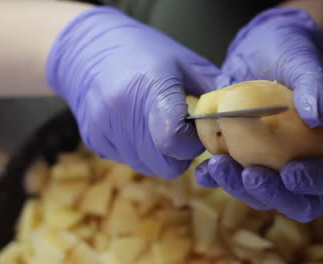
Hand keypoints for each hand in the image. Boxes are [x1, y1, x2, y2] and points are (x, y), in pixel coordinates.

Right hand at [47, 7, 227, 178]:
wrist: (86, 50)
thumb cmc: (141, 50)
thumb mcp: (182, 59)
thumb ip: (212, 87)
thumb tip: (236, 111)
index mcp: (151, 89)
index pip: (175, 141)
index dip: (193, 142)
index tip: (196, 130)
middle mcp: (123, 114)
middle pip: (166, 164)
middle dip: (181, 154)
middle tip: (180, 130)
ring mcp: (105, 130)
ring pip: (148, 167)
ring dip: (161, 155)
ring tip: (157, 126)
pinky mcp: (94, 141)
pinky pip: (129, 160)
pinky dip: (140, 151)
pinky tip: (137, 127)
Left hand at [195, 7, 322, 221]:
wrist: (259, 52)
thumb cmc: (289, 53)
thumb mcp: (303, 61)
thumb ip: (315, 84)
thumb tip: (320, 116)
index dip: (319, 182)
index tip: (292, 172)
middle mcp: (311, 162)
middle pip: (302, 200)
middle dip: (275, 194)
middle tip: (251, 177)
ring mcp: (278, 164)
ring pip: (266, 195)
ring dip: (241, 188)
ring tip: (218, 166)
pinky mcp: (250, 160)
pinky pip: (237, 179)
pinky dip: (220, 178)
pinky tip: (205, 169)